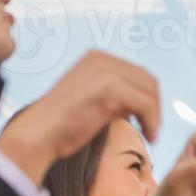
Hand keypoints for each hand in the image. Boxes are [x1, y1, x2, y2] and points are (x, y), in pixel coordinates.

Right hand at [0, 51, 160, 184]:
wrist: (40, 133)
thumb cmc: (64, 124)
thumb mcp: (92, 98)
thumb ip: (115, 93)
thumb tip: (142, 101)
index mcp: (97, 58)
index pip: (139, 74)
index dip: (150, 99)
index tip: (149, 120)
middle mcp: (102, 59)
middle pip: (149, 81)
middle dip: (155, 107)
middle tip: (153, 130)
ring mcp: (105, 71)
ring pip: (150, 93)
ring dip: (155, 117)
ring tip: (150, 135)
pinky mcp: (109, 88)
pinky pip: (146, 105)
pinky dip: (153, 122)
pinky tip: (148, 136)